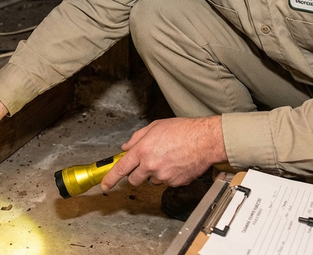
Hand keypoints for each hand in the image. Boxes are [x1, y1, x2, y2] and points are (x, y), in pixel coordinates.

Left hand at [100, 116, 227, 190]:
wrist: (206, 140)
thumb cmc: (183, 130)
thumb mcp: (155, 127)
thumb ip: (137, 138)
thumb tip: (126, 147)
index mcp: (143, 150)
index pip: (121, 169)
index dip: (111, 179)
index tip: (105, 185)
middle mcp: (151, 165)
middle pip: (134, 180)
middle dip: (136, 174)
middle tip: (146, 164)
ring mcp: (164, 176)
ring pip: (152, 180)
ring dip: (155, 173)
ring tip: (168, 158)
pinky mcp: (175, 182)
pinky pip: (167, 182)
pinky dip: (169, 175)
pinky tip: (177, 163)